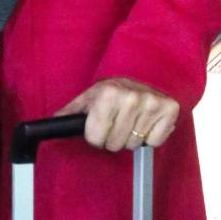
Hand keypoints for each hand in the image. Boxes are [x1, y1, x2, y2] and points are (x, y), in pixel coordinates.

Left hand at [55, 78, 179, 150]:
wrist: (143, 74)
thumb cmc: (113, 89)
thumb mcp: (89, 97)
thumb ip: (71, 112)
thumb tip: (50, 123)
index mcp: (108, 94)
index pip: (95, 138)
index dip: (95, 135)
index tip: (99, 125)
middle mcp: (131, 99)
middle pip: (115, 145)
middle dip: (112, 137)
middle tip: (116, 122)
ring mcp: (152, 105)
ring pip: (134, 145)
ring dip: (131, 137)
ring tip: (131, 120)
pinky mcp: (170, 111)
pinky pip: (155, 142)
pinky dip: (150, 136)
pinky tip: (145, 122)